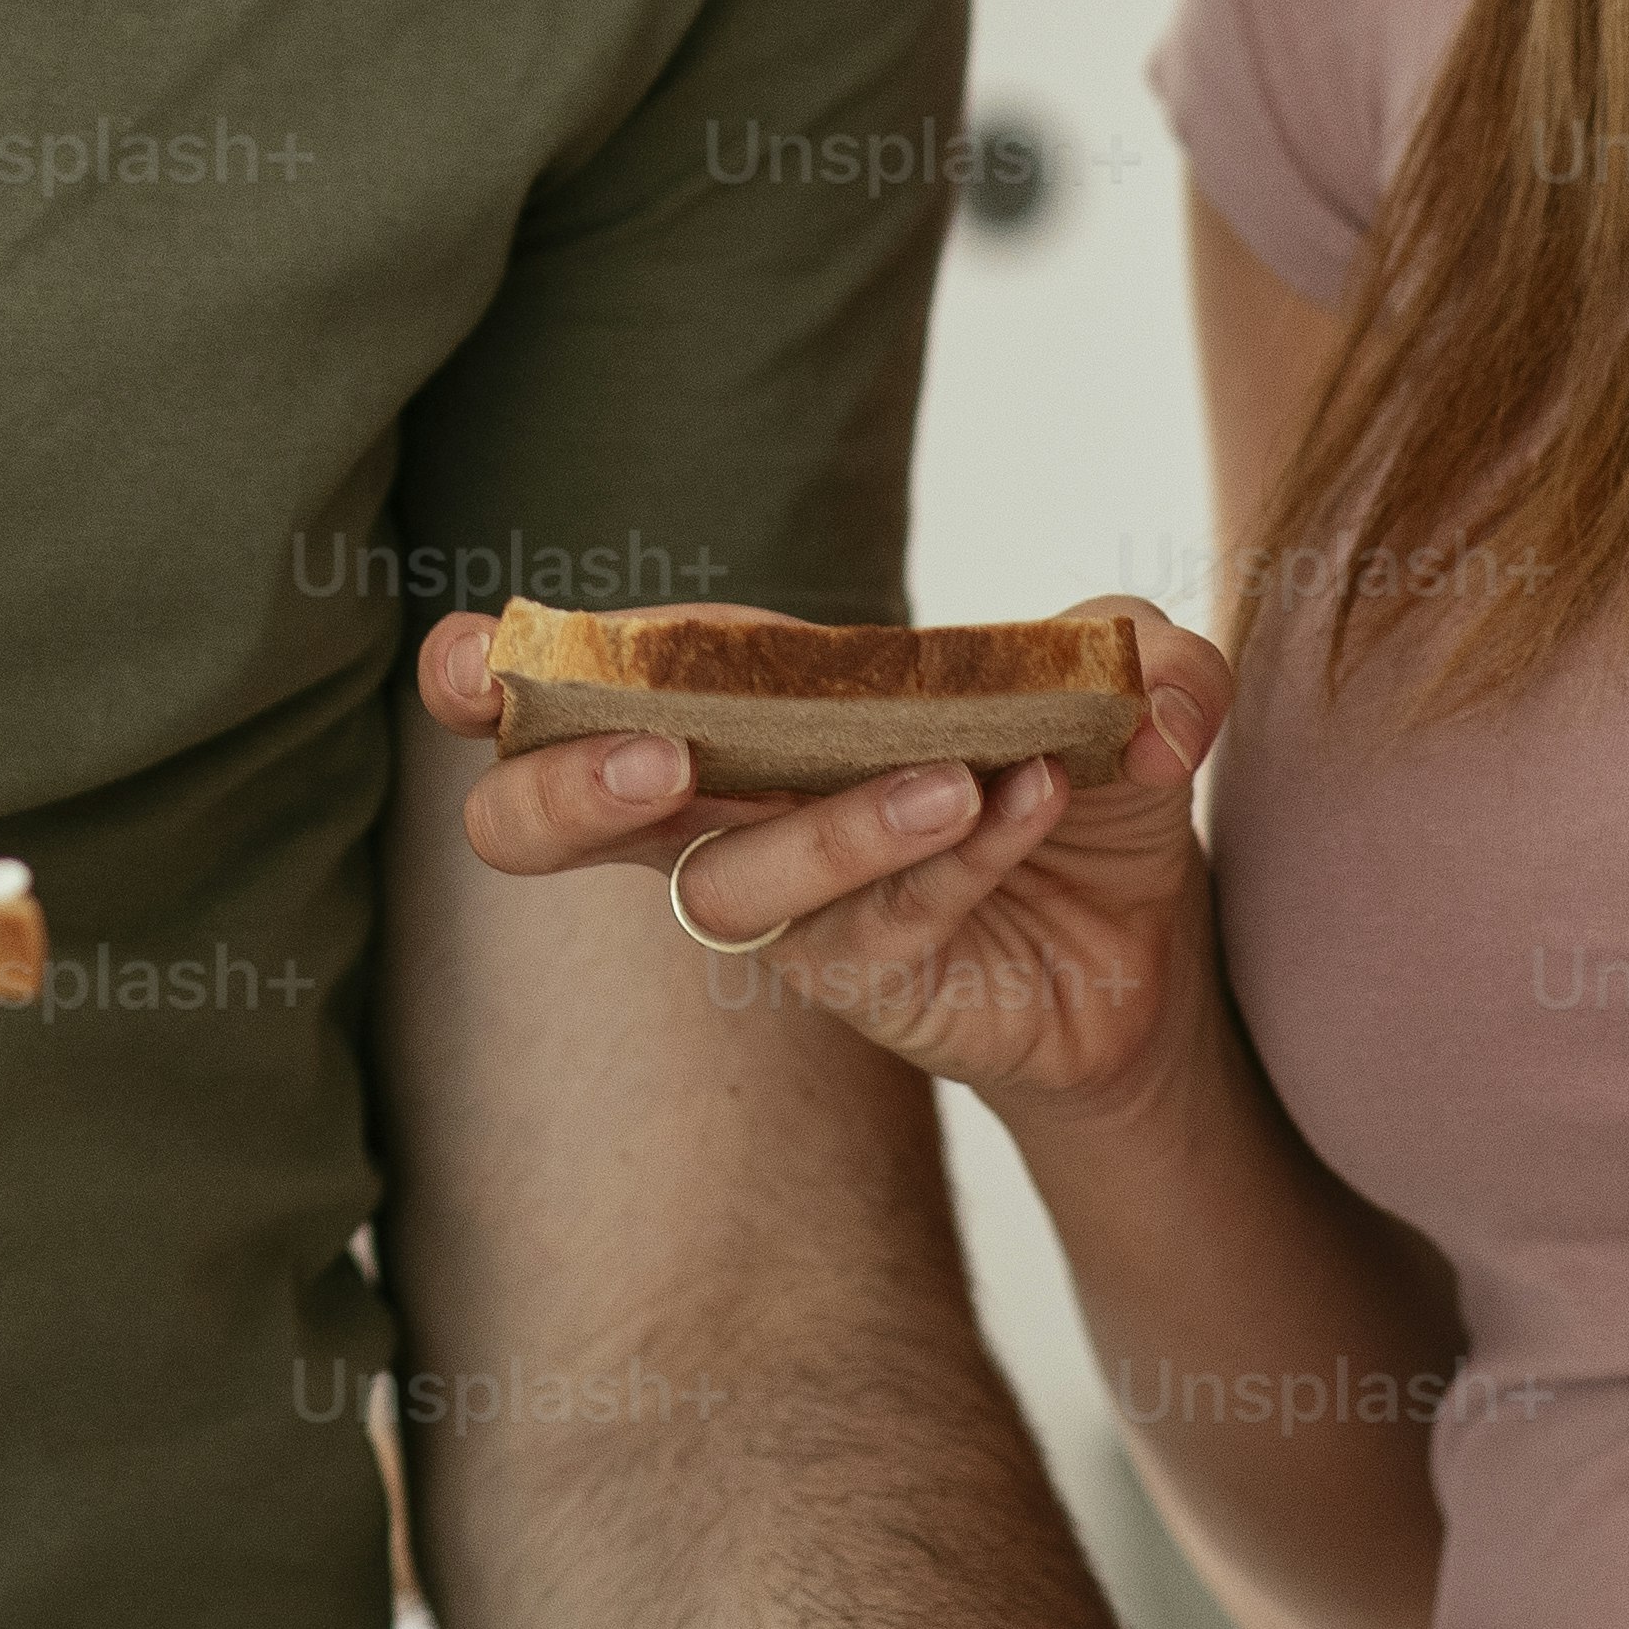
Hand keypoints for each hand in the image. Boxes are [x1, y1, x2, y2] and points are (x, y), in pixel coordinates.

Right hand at [415, 607, 1238, 1118]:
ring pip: (727, 884)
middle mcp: (725, 803)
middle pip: (548, 822)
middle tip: (649, 760)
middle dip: (562, 788)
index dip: (498, 675)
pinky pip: (878, 919)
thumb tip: (1137, 683)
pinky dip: (956, 852)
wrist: (1156, 938)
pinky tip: (1032, 801)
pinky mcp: (858, 981)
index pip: (580, 680)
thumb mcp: (1126, 678)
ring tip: (947, 780)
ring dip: (829, 824)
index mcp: (735, 700)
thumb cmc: (1080, 773)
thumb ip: (1134, 647)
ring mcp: (782, 908)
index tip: (473, 659)